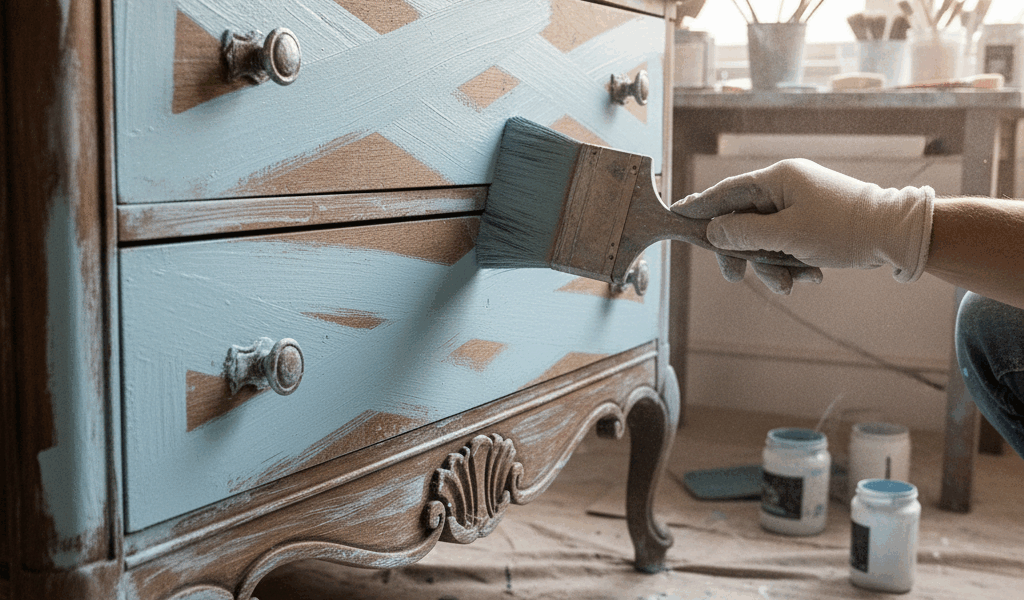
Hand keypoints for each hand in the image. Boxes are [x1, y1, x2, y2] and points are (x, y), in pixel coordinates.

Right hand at [670, 159, 934, 293]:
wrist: (897, 235)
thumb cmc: (843, 229)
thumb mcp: (786, 236)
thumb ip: (743, 234)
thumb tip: (712, 232)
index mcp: (778, 179)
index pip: (726, 192)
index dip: (700, 207)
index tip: (677, 216)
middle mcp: (786, 187)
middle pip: (743, 221)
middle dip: (744, 254)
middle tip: (737, 278)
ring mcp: (800, 204)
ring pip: (765, 239)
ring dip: (772, 265)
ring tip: (792, 284)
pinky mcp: (812, 222)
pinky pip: (786, 244)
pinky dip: (792, 263)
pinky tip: (811, 276)